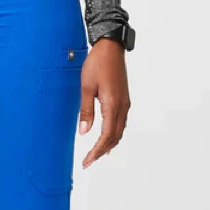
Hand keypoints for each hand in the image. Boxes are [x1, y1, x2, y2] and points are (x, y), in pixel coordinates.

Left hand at [78, 37, 129, 166]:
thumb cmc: (97, 64)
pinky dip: (114, 134)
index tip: (87, 161)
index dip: (97, 151)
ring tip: (96, 153)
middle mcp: (122, 106)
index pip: (106, 136)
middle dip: (102, 151)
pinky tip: (106, 136)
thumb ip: (86, 111)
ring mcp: (125, 103)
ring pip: (119, 131)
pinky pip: (121, 122)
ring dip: (109, 144)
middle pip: (115, 137)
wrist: (111, 48)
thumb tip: (84, 132)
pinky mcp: (124, 99)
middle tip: (89, 161)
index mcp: (112, 104)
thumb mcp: (86, 87)